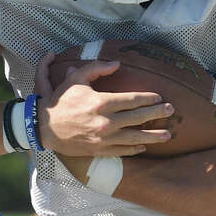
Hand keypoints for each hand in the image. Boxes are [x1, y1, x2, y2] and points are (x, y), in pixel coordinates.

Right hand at [34, 52, 171, 156]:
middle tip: (171, 110)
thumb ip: (96, 68)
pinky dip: (134, 149)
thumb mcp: (75, 78)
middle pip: (138, 118)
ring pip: (134, 137)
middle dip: (156, 113)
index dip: (147, 98)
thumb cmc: (60, 101)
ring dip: (153, 136)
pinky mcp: (99, 150)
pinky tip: (144, 146)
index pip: (131, 100)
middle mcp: (105, 122)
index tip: (159, 96)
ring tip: (168, 135)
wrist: (44, 127)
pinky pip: (122, 151)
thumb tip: (117, 64)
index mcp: (101, 103)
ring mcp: (103, 138)